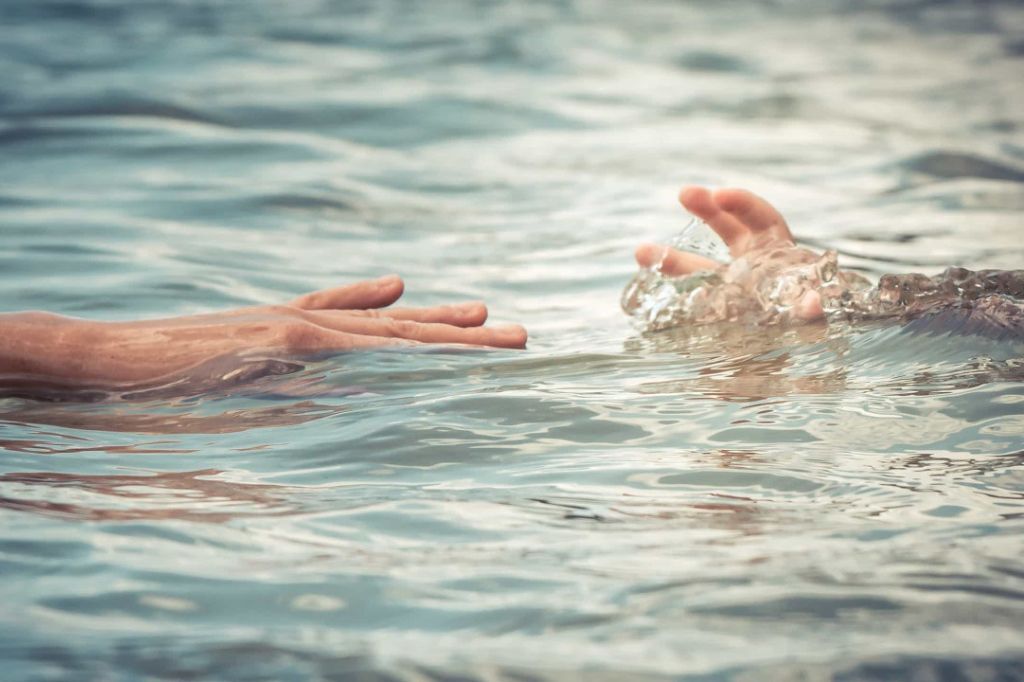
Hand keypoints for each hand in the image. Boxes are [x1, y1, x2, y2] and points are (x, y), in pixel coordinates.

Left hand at [0, 275, 526, 394]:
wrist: (108, 360)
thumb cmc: (170, 398)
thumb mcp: (244, 405)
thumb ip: (310, 397)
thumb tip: (372, 389)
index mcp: (311, 347)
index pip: (401, 350)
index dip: (457, 352)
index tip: (508, 347)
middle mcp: (311, 324)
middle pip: (402, 330)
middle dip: (463, 335)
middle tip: (520, 332)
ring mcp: (293, 318)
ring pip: (376, 318)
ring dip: (428, 316)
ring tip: (478, 307)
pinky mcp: (271, 318)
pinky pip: (330, 305)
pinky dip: (363, 299)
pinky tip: (394, 284)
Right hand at [633, 186, 867, 323]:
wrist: (780, 362)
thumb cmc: (798, 331)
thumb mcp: (806, 320)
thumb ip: (808, 312)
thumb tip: (813, 303)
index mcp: (775, 255)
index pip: (761, 218)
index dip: (742, 203)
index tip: (719, 195)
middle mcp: (749, 265)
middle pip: (726, 228)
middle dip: (706, 208)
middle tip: (684, 193)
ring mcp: (726, 289)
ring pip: (697, 266)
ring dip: (670, 256)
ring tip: (641, 252)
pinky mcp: (710, 313)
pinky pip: (687, 300)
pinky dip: (668, 291)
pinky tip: (648, 280)